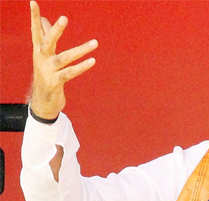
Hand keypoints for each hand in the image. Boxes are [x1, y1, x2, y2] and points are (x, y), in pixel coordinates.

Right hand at [29, 1, 97, 119]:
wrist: (42, 102)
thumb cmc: (45, 74)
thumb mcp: (44, 56)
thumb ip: (45, 37)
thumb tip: (44, 19)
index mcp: (39, 50)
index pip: (36, 31)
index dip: (34, 17)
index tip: (33, 2)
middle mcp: (41, 59)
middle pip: (48, 42)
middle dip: (56, 30)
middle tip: (64, 17)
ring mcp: (48, 71)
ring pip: (65, 58)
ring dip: (81, 50)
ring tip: (95, 42)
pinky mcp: (55, 82)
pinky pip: (70, 73)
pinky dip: (81, 67)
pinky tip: (92, 60)